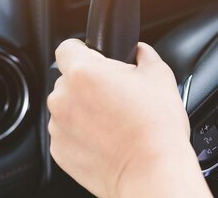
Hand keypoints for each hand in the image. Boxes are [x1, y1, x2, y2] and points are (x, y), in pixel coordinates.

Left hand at [48, 40, 209, 197]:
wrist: (150, 171)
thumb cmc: (155, 126)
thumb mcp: (159, 74)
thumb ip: (143, 53)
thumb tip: (138, 50)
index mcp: (84, 72)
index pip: (67, 47)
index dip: (85, 50)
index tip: (97, 59)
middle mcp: (63, 98)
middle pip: (70, 78)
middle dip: (90, 82)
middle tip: (117, 94)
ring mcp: (58, 126)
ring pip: (68, 106)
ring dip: (85, 108)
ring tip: (115, 119)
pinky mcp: (59, 151)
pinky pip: (68, 131)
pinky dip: (83, 132)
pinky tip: (108, 137)